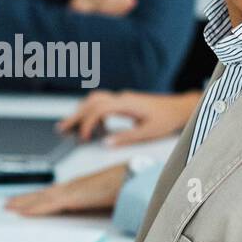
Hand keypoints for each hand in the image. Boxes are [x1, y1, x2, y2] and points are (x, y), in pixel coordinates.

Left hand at [4, 163, 127, 216]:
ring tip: (8, 207)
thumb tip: (94, 212)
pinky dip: (35, 208)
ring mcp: (70, 191)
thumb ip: (96, 204)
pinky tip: (23, 212)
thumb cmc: (122, 186)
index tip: (23, 201)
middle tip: (7, 204)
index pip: (51, 194)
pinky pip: (49, 205)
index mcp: (78, 187)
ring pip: (41, 199)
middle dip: (23, 199)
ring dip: (23, 203)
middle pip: (42, 195)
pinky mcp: (73, 197)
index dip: (36, 198)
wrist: (130, 178)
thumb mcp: (105, 197)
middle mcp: (71, 187)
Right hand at [58, 89, 201, 144]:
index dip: (87, 123)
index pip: (99, 109)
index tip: (82, 137)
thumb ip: (125, 138)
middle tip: (61, 128)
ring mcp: (122, 98)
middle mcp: (122, 98)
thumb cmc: (167, 118)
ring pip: (94, 100)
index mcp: (126, 103)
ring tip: (69, 125)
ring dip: (81, 111)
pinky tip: (92, 126)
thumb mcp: (148, 132)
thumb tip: (105, 143)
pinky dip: (92, 112)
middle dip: (75, 116)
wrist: (180, 108)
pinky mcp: (123, 102)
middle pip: (91, 102)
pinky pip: (102, 103)